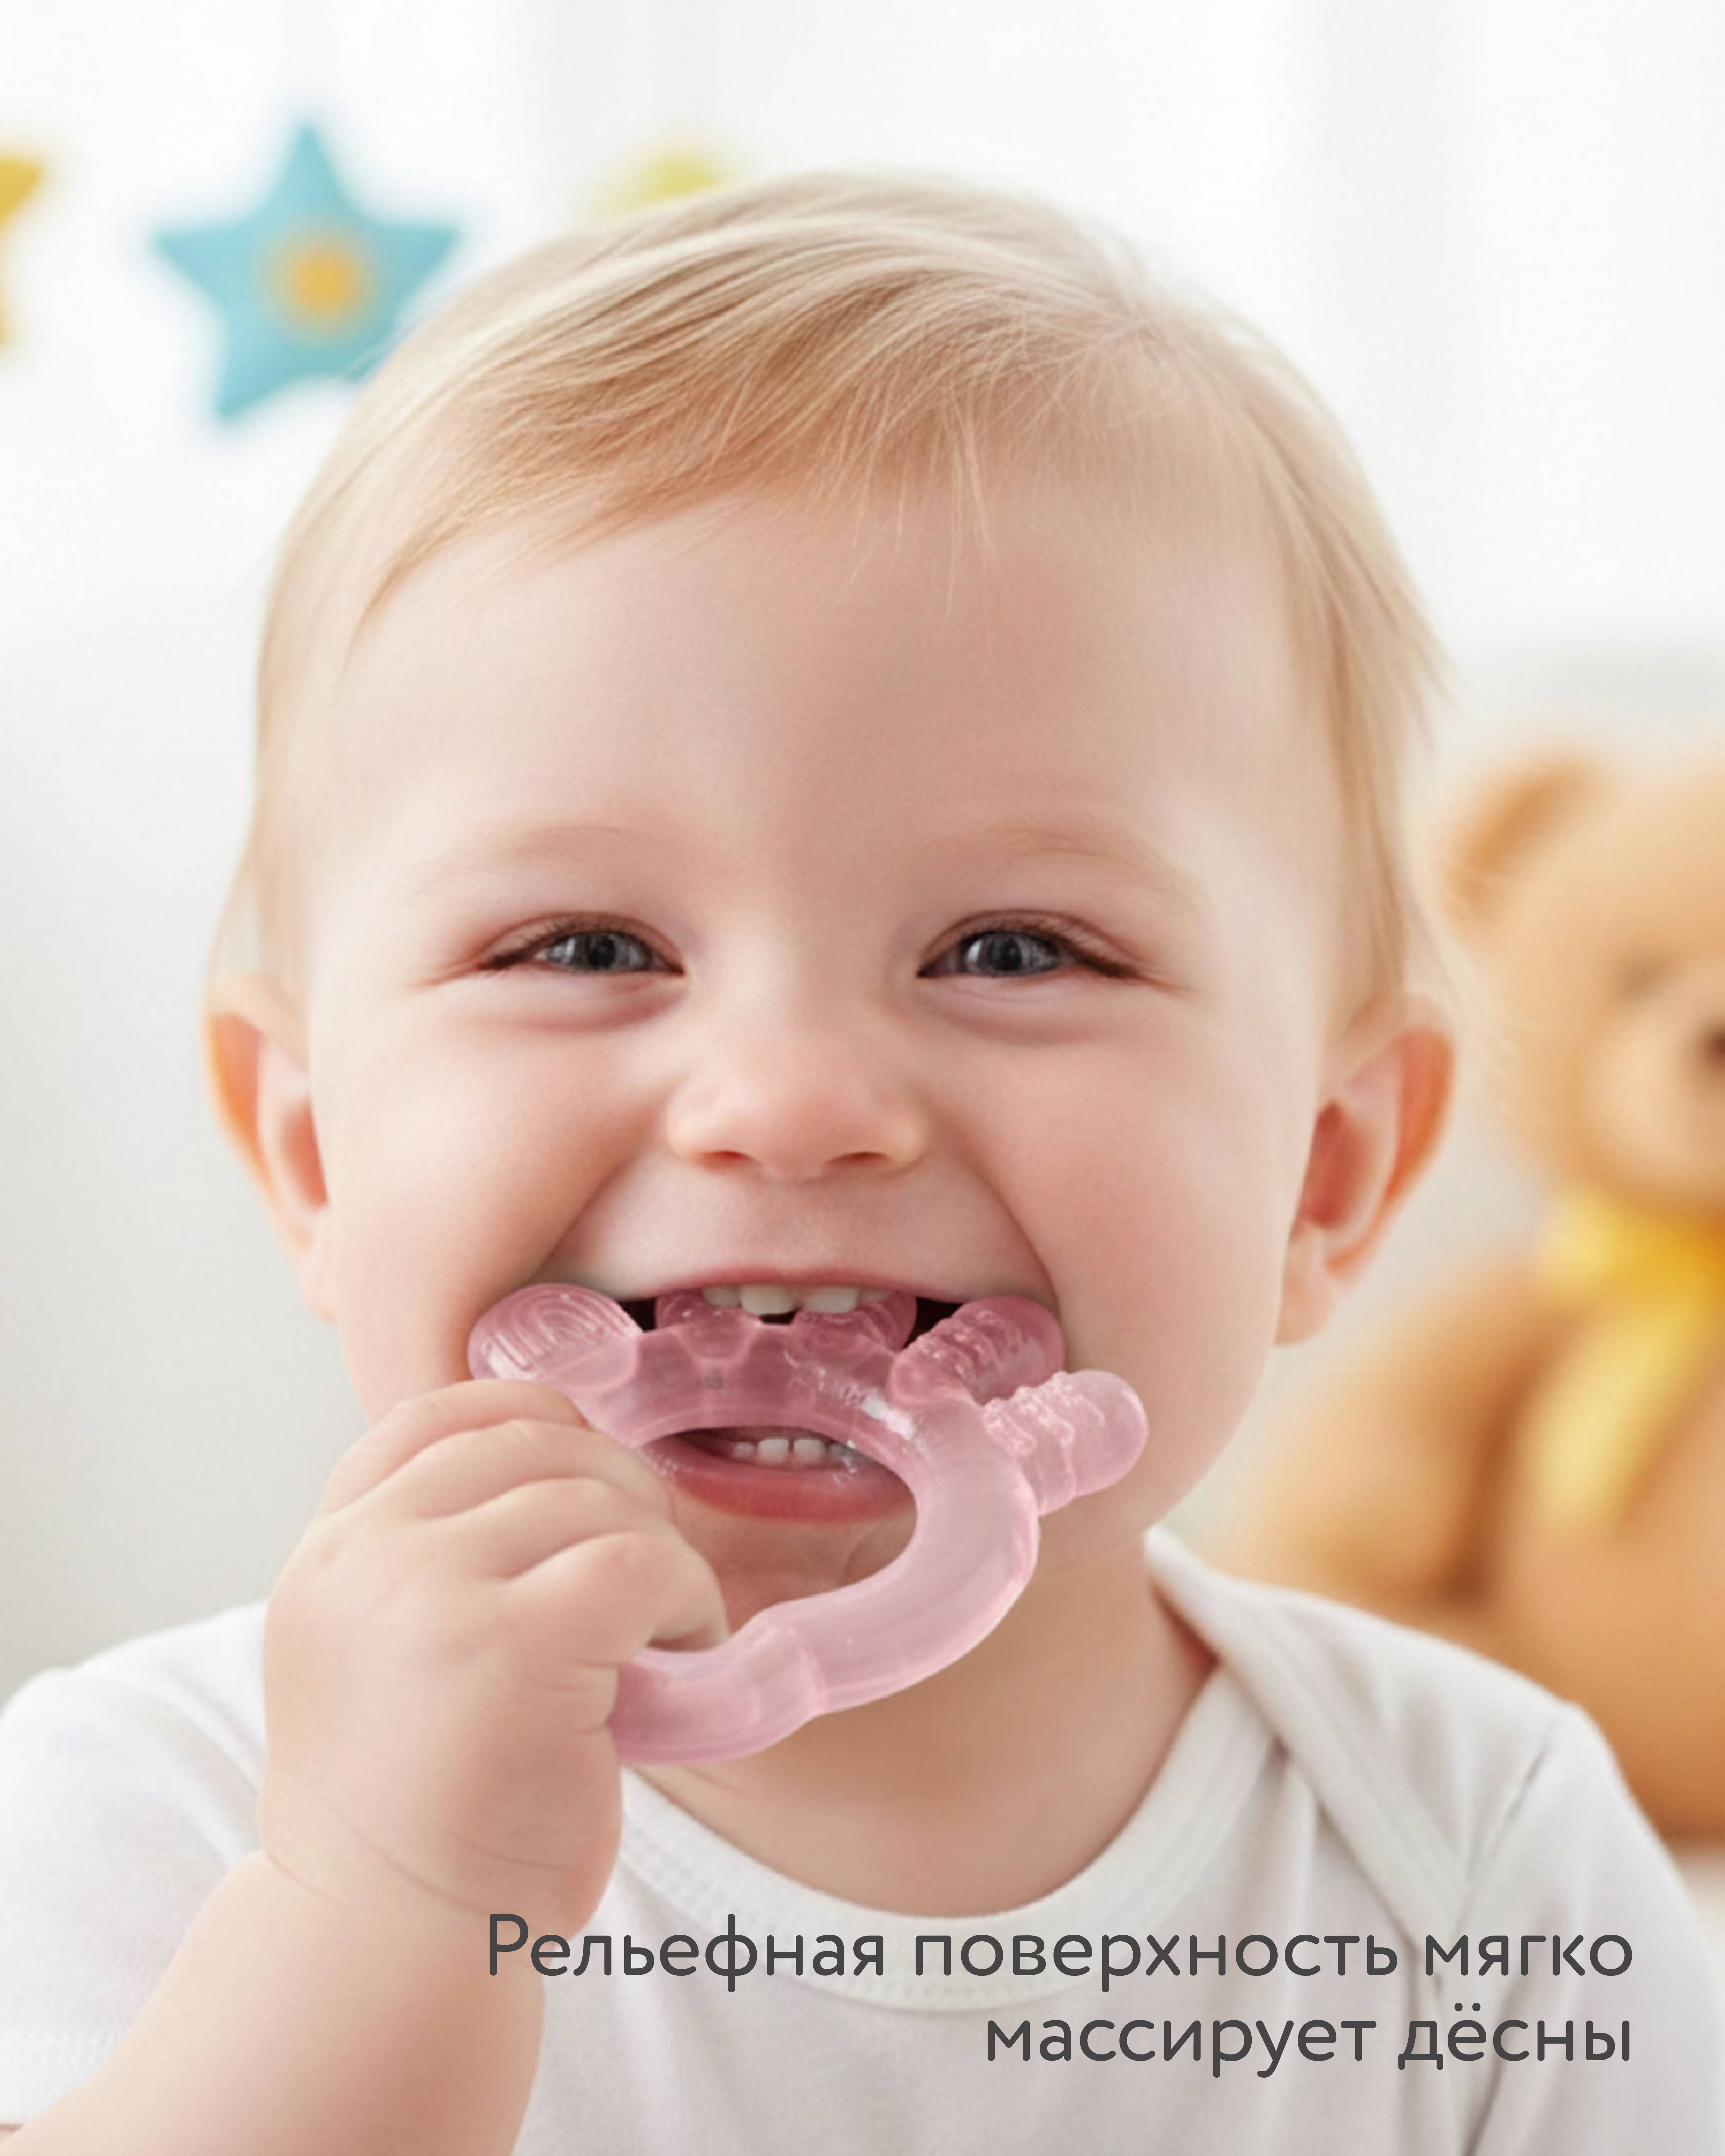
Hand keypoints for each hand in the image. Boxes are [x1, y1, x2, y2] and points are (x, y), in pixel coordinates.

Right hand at [260, 1380, 723, 1935]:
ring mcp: (430, 1592)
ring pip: (593, 1498)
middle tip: (648, 1575)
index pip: (433, 1418)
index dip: (531, 1421)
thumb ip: (430, 1560)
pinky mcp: (512, 1643)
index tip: (588, 1471)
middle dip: (613, 1491)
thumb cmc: (412, 1809)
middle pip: (529, 1446)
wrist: (385, 1939)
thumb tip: (567, 1474)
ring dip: (657, 1551)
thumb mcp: (376, 1652)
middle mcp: (365, 1557)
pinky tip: (685, 1650)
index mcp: (328, 1553)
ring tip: (664, 1629)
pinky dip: (686, 1595)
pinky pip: (641, 1562)